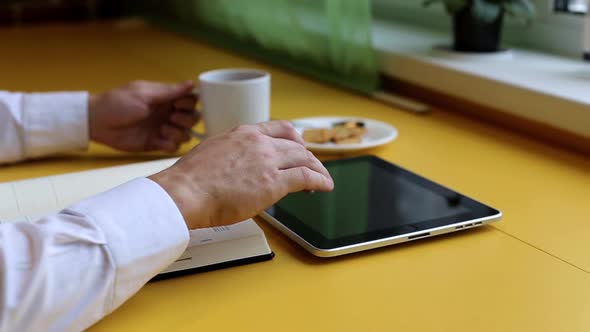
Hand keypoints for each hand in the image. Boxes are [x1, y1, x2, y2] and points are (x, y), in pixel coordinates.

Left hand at [89, 80, 198, 151]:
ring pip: (185, 134)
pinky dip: (171, 144)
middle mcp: (166, 113)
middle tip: (172, 118)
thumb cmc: (117, 103)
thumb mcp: (145, 95)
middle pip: (192, 118)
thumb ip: (170, 91)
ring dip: (179, 132)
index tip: (178, 104)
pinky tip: (160, 140)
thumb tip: (192, 83)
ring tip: (163, 129)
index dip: (189, 103)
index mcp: (165, 98)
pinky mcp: (155, 144)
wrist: (97, 122)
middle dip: (187, 119)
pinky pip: (173, 147)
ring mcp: (162, 129)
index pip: (190, 100)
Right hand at [149, 121, 333, 228]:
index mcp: (243, 133)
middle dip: (308, 157)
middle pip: (295, 145)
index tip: (300, 145)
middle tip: (313, 166)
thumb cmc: (190, 181)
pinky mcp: (274, 182)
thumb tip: (236, 167)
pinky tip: (325, 185)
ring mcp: (267, 161)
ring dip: (317, 168)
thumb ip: (231, 155)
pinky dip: (320, 180)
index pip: (279, 128)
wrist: (184, 192)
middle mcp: (259, 143)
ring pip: (304, 159)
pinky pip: (306, 177)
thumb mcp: (212, 153)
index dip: (294, 138)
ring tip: (322, 178)